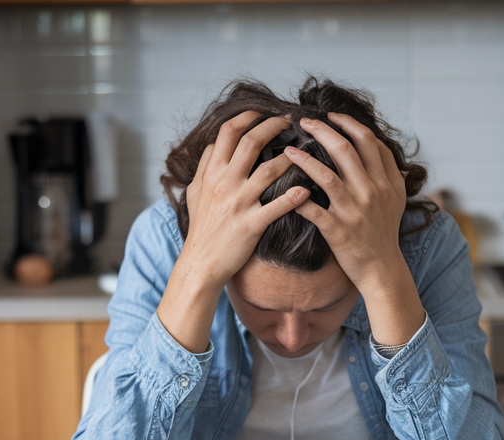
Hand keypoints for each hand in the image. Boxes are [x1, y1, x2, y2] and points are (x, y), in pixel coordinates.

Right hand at [180, 113, 308, 290]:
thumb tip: (214, 145)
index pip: (229, 132)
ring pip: (268, 171)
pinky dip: (294, 197)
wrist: (200, 264)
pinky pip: (276, 207)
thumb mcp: (194, 192)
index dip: (249, 116)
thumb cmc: (201, 228)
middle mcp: (224, 183)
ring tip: (306, 151)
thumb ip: (204, 166)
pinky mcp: (251, 224)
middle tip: (291, 121)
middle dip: (274, 126)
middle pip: (251, 142)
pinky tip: (308, 190)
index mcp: (212, 172)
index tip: (265, 112)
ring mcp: (238, 203)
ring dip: (290, 158)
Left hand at [285, 114, 423, 345]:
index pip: (367, 140)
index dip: (347, 123)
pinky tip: (285, 188)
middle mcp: (371, 191)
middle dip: (321, 130)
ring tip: (288, 149)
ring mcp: (354, 211)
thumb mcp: (396, 197)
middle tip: (303, 121)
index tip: (331, 116)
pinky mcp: (338, 230)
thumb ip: (388, 169)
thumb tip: (373, 142)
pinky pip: (312, 209)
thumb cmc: (385, 231)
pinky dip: (297, 198)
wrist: (382, 269)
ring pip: (326, 175)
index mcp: (385, 180)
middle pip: (345, 149)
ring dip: (304, 158)